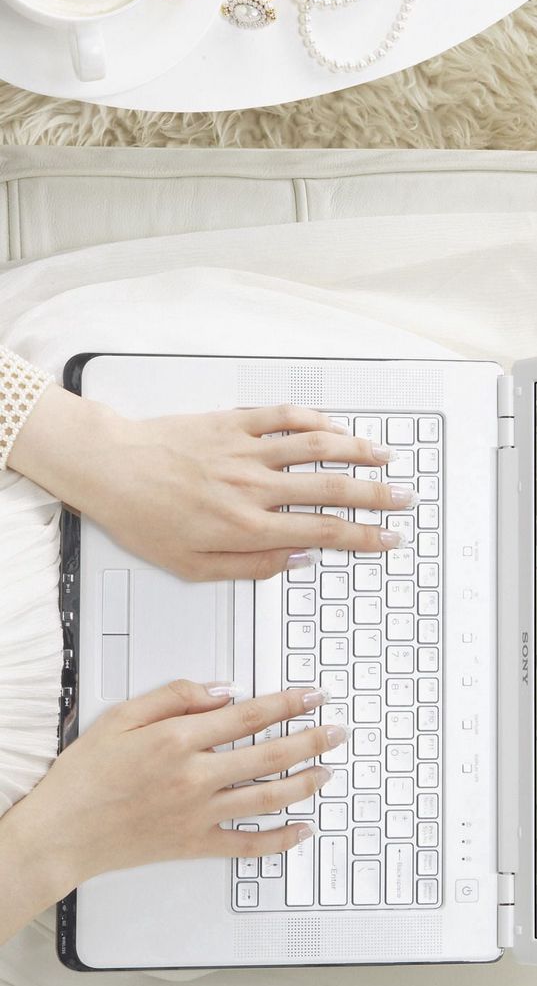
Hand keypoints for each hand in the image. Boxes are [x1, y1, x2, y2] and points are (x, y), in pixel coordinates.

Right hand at [5, 681, 339, 895]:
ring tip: (328, 770)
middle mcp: (195, 777)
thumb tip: (222, 691)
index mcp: (178, 740)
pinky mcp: (195, 845)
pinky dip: (280, 840)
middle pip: (269, 755)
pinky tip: (302, 830)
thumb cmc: (86, 774)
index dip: (287, 703)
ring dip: (305, 783)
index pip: (248, 716)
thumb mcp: (122, 716)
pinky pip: (248, 845)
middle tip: (337, 730)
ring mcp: (199, 814)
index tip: (312, 695)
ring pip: (267, 798)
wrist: (64, 831)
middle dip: (310, 739)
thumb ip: (174, 696)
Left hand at [9, 385, 413, 580]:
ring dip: (356, 451)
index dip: (362, 537)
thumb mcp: (193, 568)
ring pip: (316, 446)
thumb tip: (294, 562)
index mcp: (246, 527)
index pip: (321, 532)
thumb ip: (250, 568)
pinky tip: (334, 427)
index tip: (386, 539)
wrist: (111, 470)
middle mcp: (253, 487)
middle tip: (402, 498)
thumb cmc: (144, 519)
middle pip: (331, 487)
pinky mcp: (232, 423)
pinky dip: (315, 420)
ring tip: (383, 456)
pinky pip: (283, 418)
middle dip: (376, 494)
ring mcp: (246, 451)